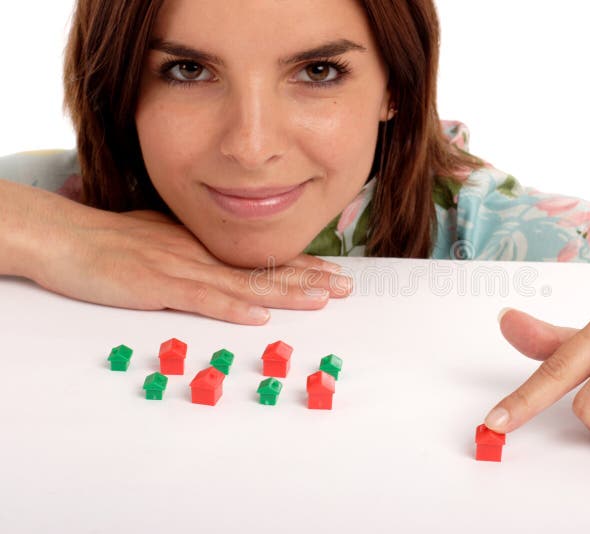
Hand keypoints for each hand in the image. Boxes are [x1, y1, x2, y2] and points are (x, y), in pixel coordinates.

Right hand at [22, 199, 351, 323]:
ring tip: (322, 299)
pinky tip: (260, 316)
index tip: (331, 274)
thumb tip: (225, 272)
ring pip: (243, 283)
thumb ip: (196, 256)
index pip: (261, 259)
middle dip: (308, 279)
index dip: (299, 267)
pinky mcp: (157, 285)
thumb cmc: (112, 243)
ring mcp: (181, 268)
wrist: (66, 237)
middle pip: (263, 270)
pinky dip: (232, 308)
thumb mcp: (163, 242)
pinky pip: (201, 298)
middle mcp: (201, 255)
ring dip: (285, 293)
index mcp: (204, 247)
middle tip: (345, 288)